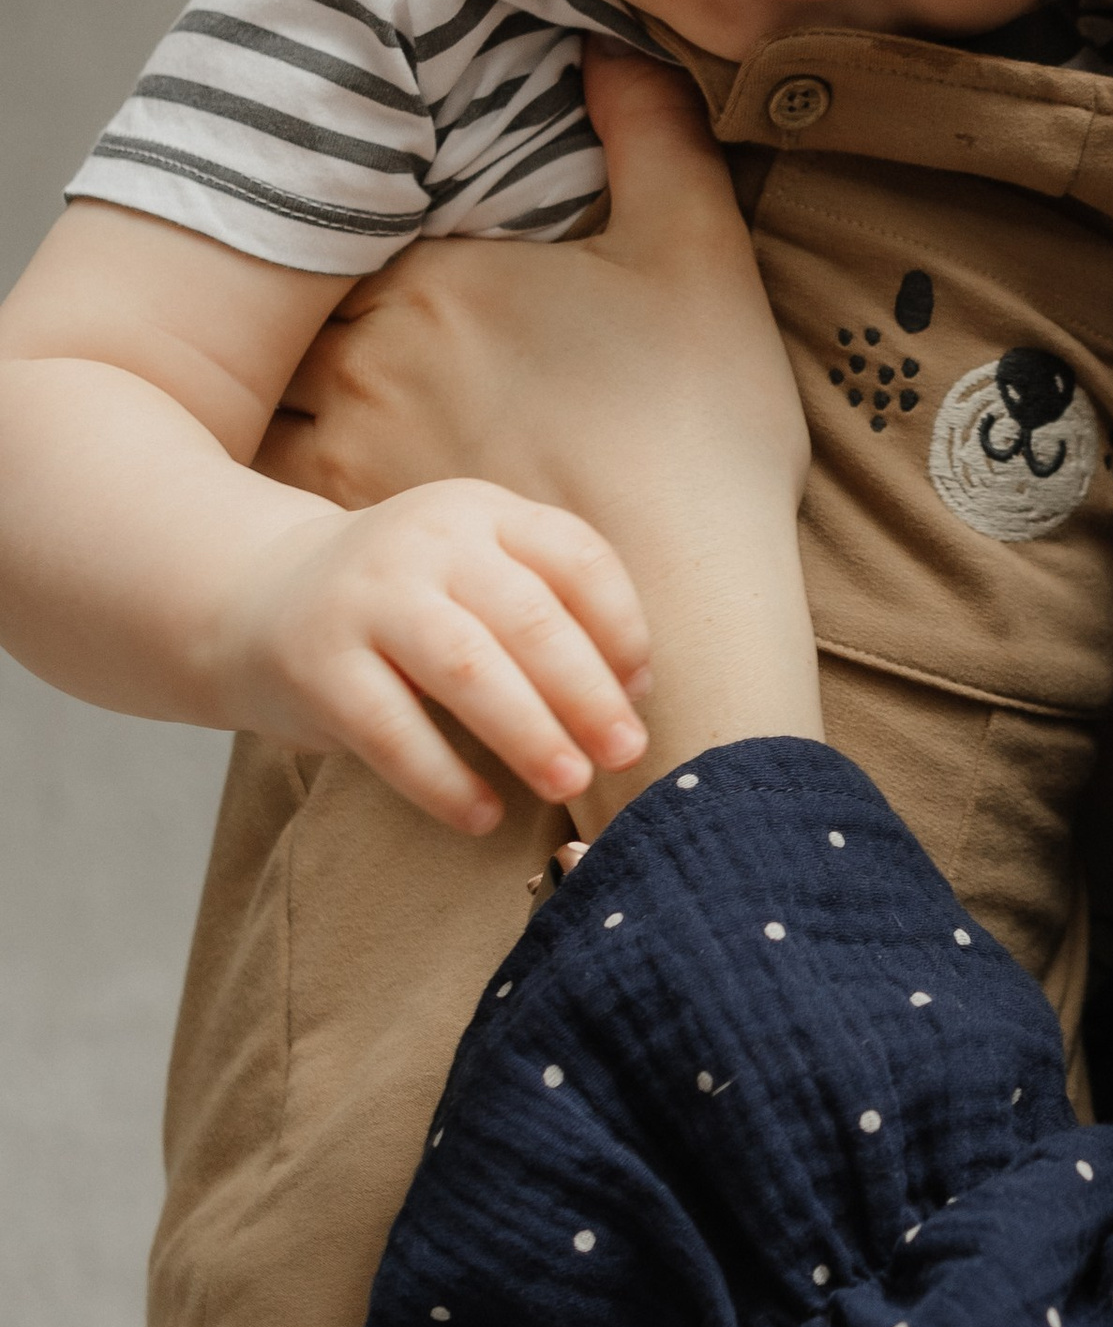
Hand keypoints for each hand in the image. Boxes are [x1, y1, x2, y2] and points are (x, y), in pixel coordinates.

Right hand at [210, 478, 649, 835]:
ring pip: (467, 668)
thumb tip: (632, 692)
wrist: (256, 601)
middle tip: (626, 753)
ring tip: (571, 783)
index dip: (621, 625)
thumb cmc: (405, 604)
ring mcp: (365, 597)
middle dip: (588, 692)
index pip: (576, 555)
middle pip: (529, 617)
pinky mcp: (316, 663)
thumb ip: (547, 608)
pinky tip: (484, 815)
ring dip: (530, 733)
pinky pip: (392, 731)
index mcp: (481, 511)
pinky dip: (445, 780)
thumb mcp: (473, 571)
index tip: (641, 690)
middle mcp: (426, 541)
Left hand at [261, 51, 806, 549]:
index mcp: (441, 274)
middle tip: (312, 317)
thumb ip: (653, 133)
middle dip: (297, 309)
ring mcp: (345, 448)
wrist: (681, 595)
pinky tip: (300, 495)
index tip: (370, 248)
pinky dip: (264, 483)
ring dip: (275, 394)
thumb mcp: (700, 256)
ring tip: (307, 404)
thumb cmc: (698, 431)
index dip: (349, 231)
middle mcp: (369, 353)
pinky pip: (264, 492)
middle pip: (291, 308)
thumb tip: (608, 41)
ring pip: (268, 399)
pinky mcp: (345, 535)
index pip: (348, 223)